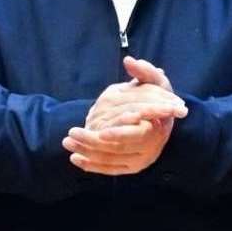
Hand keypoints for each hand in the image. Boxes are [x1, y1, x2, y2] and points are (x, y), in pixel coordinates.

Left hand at [66, 57, 184, 174]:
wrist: (163, 121)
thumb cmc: (158, 99)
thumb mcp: (157, 82)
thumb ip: (144, 71)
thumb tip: (129, 61)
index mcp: (158, 128)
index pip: (137, 135)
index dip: (118, 134)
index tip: (100, 132)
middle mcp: (151, 148)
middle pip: (119, 148)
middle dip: (93, 142)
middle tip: (71, 133)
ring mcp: (141, 160)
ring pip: (111, 159)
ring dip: (87, 152)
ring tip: (68, 142)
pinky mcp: (131, 167)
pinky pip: (109, 169)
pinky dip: (92, 166)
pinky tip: (75, 158)